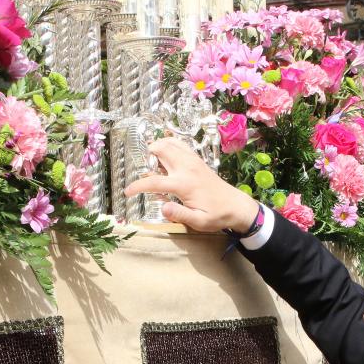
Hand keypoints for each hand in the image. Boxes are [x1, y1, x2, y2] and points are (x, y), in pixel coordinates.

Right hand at [124, 137, 259, 232]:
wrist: (236, 206)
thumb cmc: (217, 216)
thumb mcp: (199, 221)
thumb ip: (180, 215)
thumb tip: (163, 208)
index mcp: (184, 184)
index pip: (154, 182)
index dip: (137, 186)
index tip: (127, 193)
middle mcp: (187, 168)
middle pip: (160, 150)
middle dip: (147, 157)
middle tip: (147, 171)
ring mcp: (192, 161)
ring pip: (169, 142)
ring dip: (157, 148)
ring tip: (155, 164)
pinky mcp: (197, 160)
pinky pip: (179, 144)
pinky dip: (169, 144)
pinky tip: (166, 156)